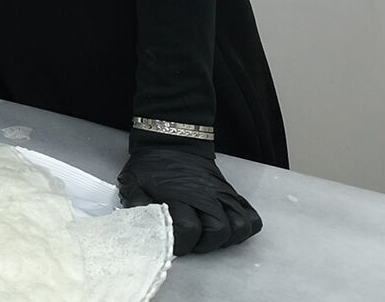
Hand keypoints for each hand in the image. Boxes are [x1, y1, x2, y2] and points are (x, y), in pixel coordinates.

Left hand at [117, 138, 261, 254]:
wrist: (173, 141)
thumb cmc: (153, 164)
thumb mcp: (133, 180)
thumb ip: (135, 202)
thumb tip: (137, 222)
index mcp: (178, 194)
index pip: (187, 229)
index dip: (180, 243)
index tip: (172, 243)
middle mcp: (204, 195)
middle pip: (218, 231)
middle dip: (204, 244)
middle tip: (191, 241)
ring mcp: (222, 195)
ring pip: (239, 226)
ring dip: (226, 237)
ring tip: (209, 236)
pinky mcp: (232, 194)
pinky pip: (251, 217)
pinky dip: (244, 227)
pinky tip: (227, 226)